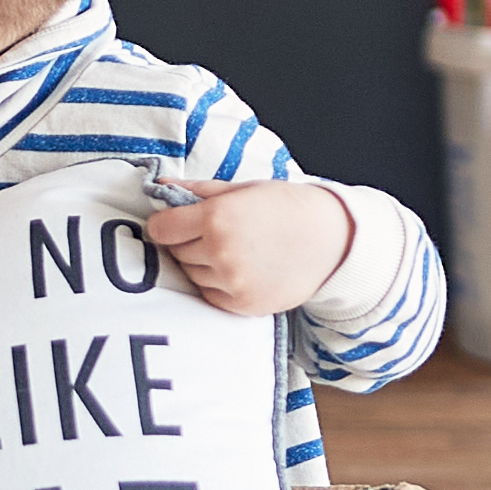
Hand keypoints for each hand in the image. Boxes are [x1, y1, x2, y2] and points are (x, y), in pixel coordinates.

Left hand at [145, 179, 352, 315]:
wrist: (331, 240)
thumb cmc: (286, 207)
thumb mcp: (242, 189)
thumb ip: (197, 190)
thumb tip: (160, 184)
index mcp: (216, 218)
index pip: (161, 229)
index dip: (166, 225)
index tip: (175, 222)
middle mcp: (220, 252)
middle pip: (176, 252)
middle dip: (187, 242)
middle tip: (215, 232)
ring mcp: (231, 282)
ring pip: (191, 275)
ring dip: (202, 263)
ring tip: (232, 249)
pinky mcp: (242, 304)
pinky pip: (209, 294)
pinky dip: (216, 283)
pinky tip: (240, 267)